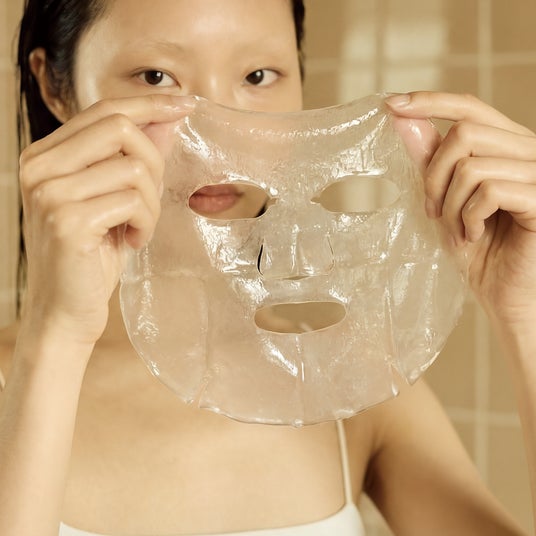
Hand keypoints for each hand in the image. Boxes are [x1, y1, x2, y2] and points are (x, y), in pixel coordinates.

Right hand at [19, 95, 193, 347]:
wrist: (66, 310)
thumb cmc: (93, 255)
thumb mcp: (117, 199)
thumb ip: (137, 158)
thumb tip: (169, 119)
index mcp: (47, 154)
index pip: (104, 110)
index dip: (150, 104)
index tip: (186, 104)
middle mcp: (39, 166)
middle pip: (120, 129)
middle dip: (154, 163)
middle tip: (151, 200)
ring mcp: (49, 192)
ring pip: (132, 168)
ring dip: (151, 203)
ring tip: (138, 227)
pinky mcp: (67, 220)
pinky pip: (132, 201)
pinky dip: (145, 223)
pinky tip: (131, 241)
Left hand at [386, 91, 535, 327]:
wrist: (507, 296)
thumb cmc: (479, 251)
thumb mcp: (445, 202)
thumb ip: (431, 162)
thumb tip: (403, 120)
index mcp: (507, 147)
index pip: (470, 108)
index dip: (431, 101)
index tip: (391, 105)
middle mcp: (528, 151)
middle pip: (465, 133)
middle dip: (434, 176)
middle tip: (432, 212)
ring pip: (473, 165)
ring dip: (450, 205)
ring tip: (456, 232)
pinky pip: (490, 190)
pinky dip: (469, 218)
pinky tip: (472, 236)